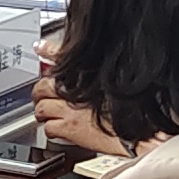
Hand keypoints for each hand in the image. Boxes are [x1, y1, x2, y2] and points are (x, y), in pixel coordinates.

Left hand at [30, 41, 130, 157]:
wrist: (137, 130)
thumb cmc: (133, 107)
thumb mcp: (117, 78)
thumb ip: (97, 67)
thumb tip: (79, 60)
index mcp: (85, 72)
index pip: (58, 55)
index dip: (48, 50)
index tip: (41, 48)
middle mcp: (72, 88)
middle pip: (43, 85)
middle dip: (41, 90)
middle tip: (44, 94)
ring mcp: (68, 109)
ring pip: (41, 107)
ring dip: (43, 110)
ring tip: (48, 112)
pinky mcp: (68, 128)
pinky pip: (49, 128)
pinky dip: (50, 128)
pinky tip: (57, 128)